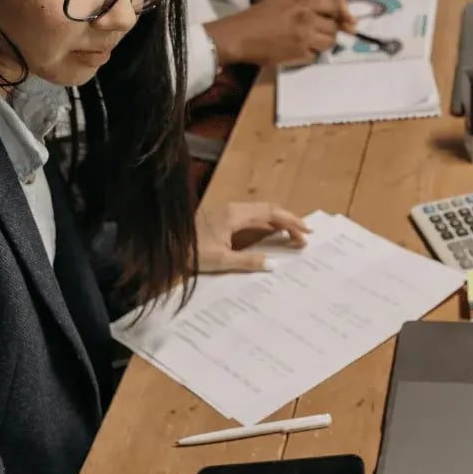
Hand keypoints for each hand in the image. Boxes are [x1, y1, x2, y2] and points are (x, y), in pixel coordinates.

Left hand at [196, 202, 310, 272]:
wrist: (166, 248)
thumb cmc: (192, 254)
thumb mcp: (221, 261)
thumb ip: (249, 261)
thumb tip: (275, 264)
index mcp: (236, 215)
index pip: (271, 213)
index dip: (291, 221)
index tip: (306, 232)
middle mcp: (234, 209)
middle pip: (269, 209)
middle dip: (289, 221)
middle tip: (304, 236)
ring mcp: (228, 212)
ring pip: (261, 212)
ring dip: (278, 222)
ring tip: (293, 236)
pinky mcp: (223, 218)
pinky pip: (252, 217)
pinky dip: (266, 224)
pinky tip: (271, 235)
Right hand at [205, 0, 346, 65]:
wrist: (239, 36)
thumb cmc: (256, 17)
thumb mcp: (281, 2)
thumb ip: (303, 5)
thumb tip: (321, 11)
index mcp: (302, 4)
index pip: (333, 6)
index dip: (337, 12)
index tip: (336, 16)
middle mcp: (307, 20)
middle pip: (334, 26)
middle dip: (331, 28)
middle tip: (322, 30)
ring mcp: (304, 39)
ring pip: (329, 42)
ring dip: (324, 42)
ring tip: (312, 41)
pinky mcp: (299, 56)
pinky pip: (315, 55)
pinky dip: (311, 54)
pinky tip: (299, 50)